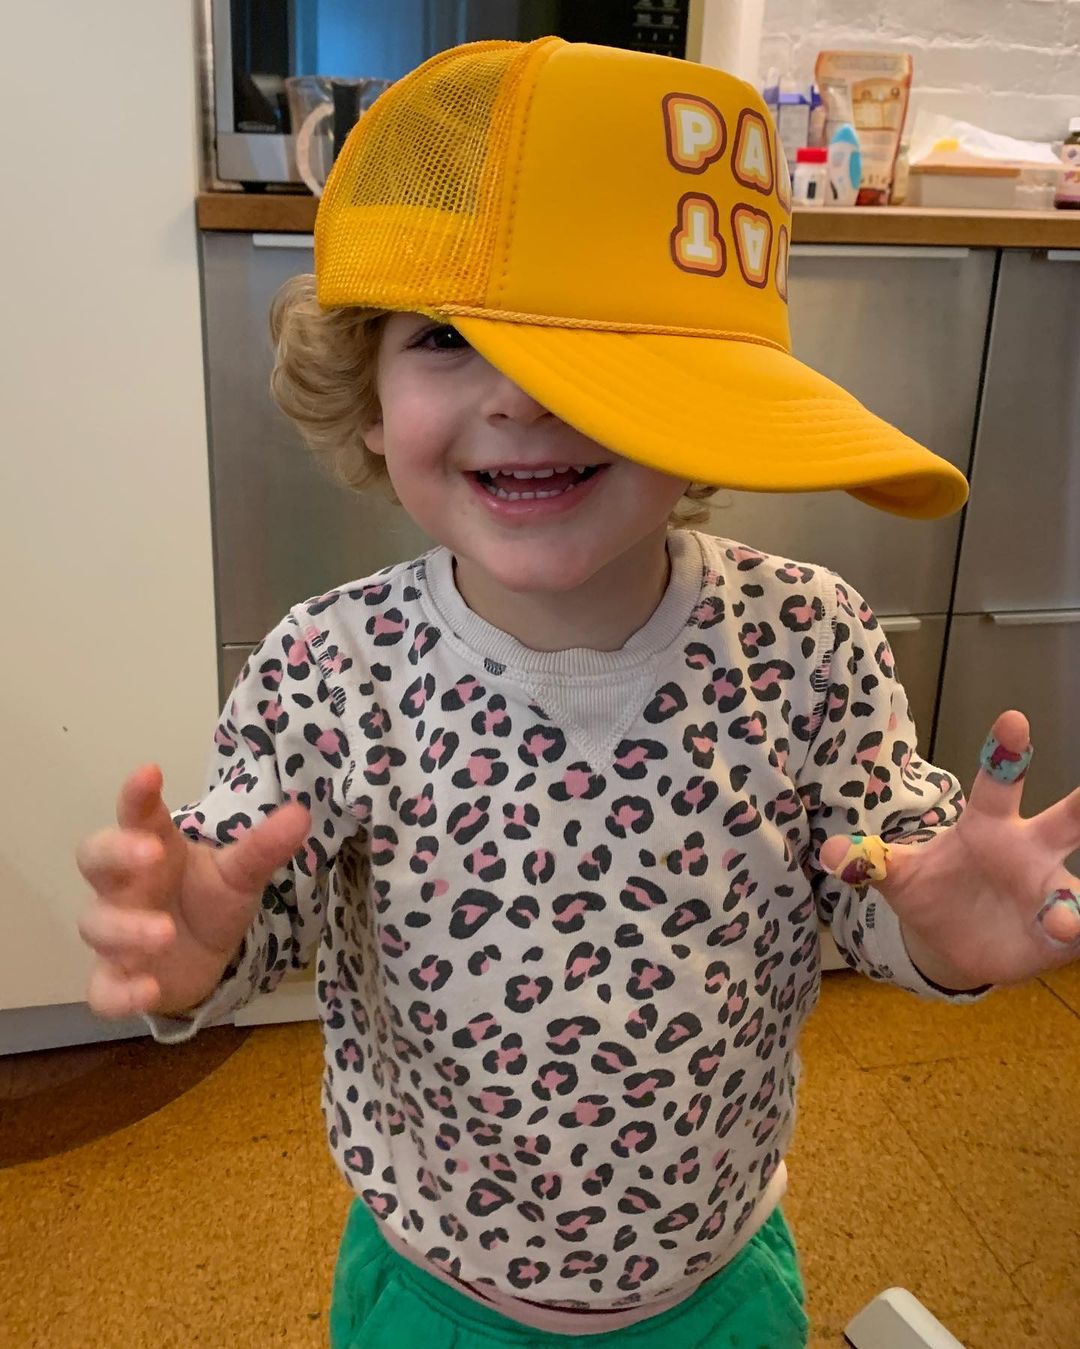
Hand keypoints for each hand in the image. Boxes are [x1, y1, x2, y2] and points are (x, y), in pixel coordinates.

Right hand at [76, 764, 309, 1017]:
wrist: (203, 959)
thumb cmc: (209, 900)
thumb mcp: (240, 874)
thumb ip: (263, 846)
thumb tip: (301, 813)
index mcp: (153, 848)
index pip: (136, 814)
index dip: (136, 794)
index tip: (149, 771)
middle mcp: (125, 887)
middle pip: (96, 858)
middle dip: (117, 853)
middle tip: (151, 853)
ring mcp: (115, 933)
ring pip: (97, 924)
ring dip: (126, 928)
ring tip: (165, 933)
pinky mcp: (116, 979)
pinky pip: (103, 989)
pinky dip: (121, 993)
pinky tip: (149, 990)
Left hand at [819, 709, 1079, 988]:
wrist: (953, 940)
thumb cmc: (933, 890)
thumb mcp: (898, 874)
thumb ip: (869, 861)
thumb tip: (831, 854)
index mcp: (987, 825)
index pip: (997, 782)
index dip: (1004, 752)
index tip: (1013, 719)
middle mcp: (1027, 851)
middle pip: (1063, 821)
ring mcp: (1047, 892)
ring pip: (1073, 890)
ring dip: (1072, 902)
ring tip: (1064, 916)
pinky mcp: (1057, 933)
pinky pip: (1074, 932)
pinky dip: (1073, 933)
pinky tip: (1068, 934)